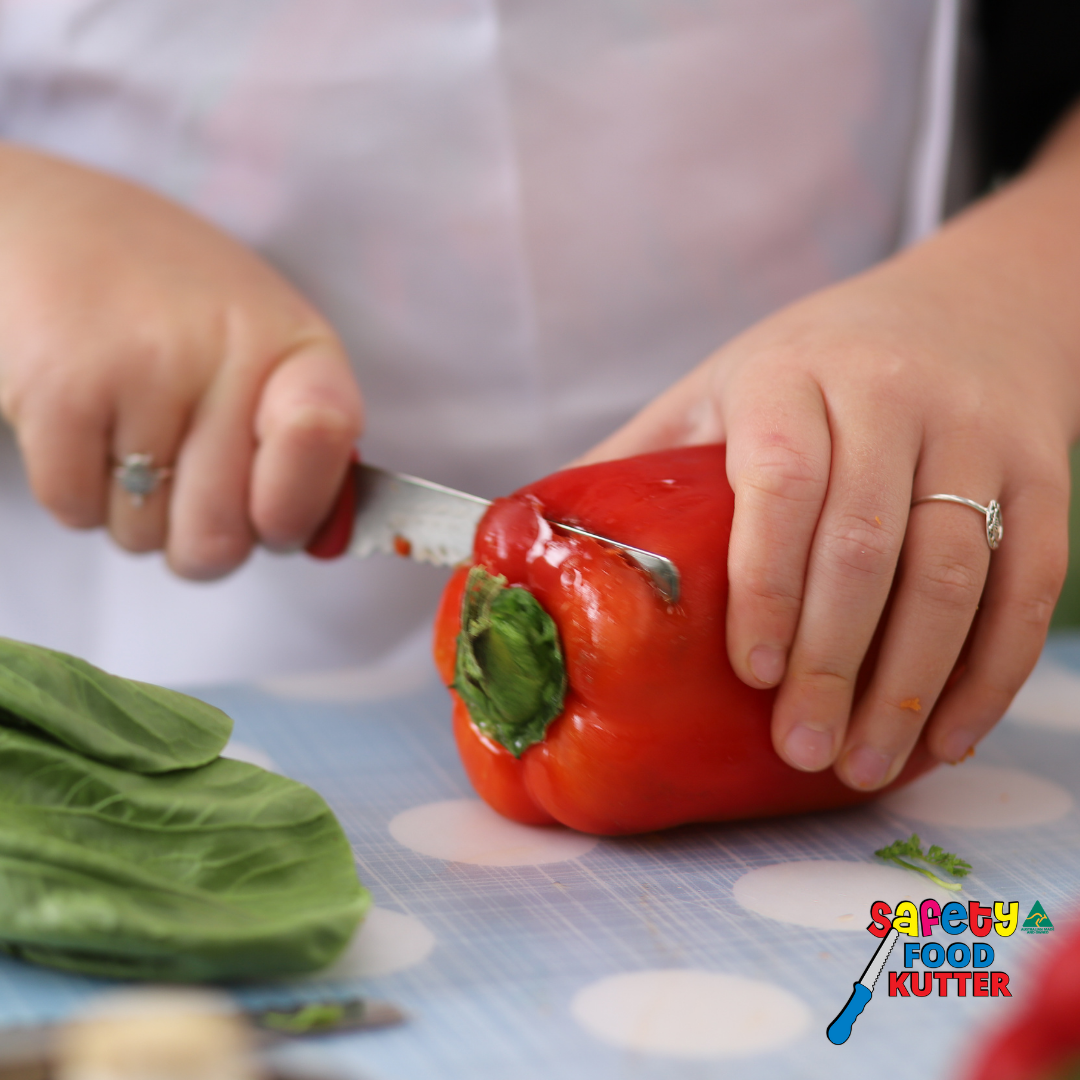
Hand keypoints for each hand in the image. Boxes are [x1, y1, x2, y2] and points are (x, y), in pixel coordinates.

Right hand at [0, 145, 361, 578]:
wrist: (43, 224)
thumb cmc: (167, 310)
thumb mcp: (258, 349)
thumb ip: (297, 444)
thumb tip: (317, 541)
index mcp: (296, 346)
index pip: (326, 441)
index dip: (296, 508)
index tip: (273, 519)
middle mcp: (230, 352)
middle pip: (221, 539)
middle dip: (195, 539)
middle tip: (179, 483)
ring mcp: (148, 366)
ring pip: (143, 535)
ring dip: (129, 509)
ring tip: (124, 428)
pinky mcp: (64, 387)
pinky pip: (77, 508)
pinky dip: (73, 489)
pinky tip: (81, 422)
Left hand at [580, 108, 1079, 789]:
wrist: (960, 310)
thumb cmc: (810, 367)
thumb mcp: (717, 387)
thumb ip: (640, 460)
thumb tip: (523, 546)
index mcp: (789, 376)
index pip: (782, 479)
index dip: (765, 581)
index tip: (747, 671)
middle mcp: (891, 396)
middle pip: (869, 541)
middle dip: (834, 660)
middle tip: (799, 747)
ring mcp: (976, 435)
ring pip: (956, 571)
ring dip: (913, 684)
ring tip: (865, 764)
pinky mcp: (1042, 474)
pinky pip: (1029, 583)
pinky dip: (991, 670)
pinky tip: (947, 734)